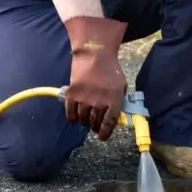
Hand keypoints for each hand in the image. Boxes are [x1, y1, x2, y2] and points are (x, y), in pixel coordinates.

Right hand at [62, 16, 127, 140]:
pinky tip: (75, 118)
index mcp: (114, 100)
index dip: (105, 133)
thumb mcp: (121, 85)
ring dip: (84, 122)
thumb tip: (115, 116)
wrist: (94, 54)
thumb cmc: (110, 69)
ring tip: (86, 119)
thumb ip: (119, 101)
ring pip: (83, 119)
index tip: (102, 137)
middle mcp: (99, 102)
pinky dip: (72, 118)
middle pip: (95, 122)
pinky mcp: (72, 95)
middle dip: (95, 127)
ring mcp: (85, 99)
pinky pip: (70, 113)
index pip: (109, 123)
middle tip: (94, 127)